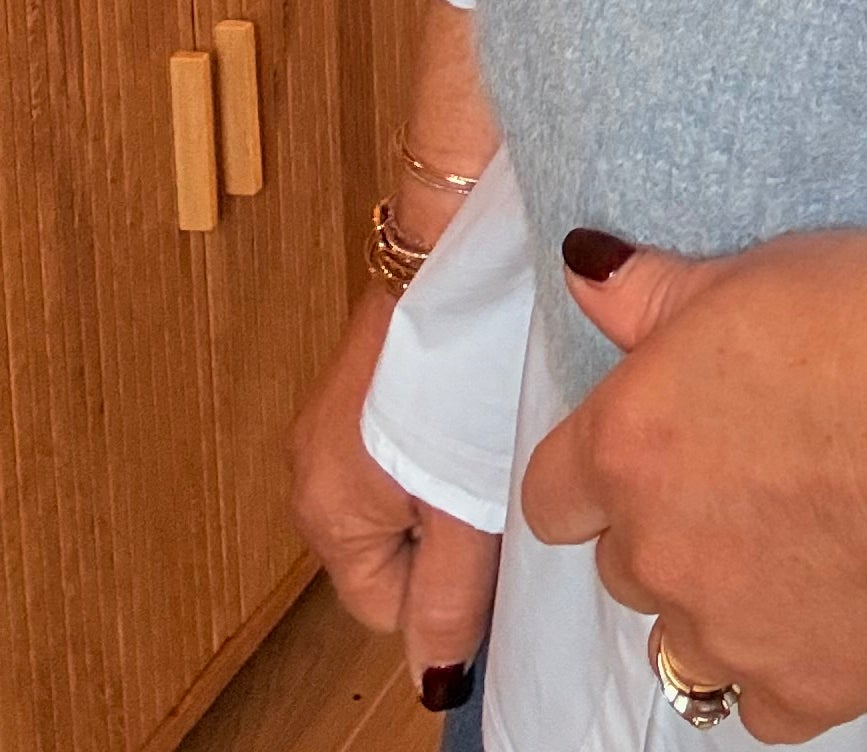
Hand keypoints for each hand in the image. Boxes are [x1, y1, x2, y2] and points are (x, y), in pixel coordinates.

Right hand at [290, 285, 501, 706]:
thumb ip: (449, 600)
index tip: (491, 540)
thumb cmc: (462, 372)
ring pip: (402, 492)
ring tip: (489, 435)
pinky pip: (404, 440)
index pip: (385, 607)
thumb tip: (432, 681)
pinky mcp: (368, 373)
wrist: (460, 244)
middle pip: (390, 550)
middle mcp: (312, 467)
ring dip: (449, 479)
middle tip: (495, 483)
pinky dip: (443, 434)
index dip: (447, 589)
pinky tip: (480, 400)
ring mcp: (334, 416)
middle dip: (448, 532)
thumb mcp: (466, 506)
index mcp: (325, 513)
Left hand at [522, 229, 866, 741]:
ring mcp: (729, 634)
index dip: (600, 472)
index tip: (658, 446)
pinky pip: (761, 703)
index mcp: (629, 446)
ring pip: (684, 641)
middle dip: (674, 526)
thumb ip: (651, 293)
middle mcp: (657, 552)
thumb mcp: (755, 273)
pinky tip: (834, 606)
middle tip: (760, 475)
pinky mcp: (807, 691)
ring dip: (721, 600)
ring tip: (801, 542)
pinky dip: (785, 664)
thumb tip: (585, 271)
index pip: (553, 494)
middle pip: (626, 562)